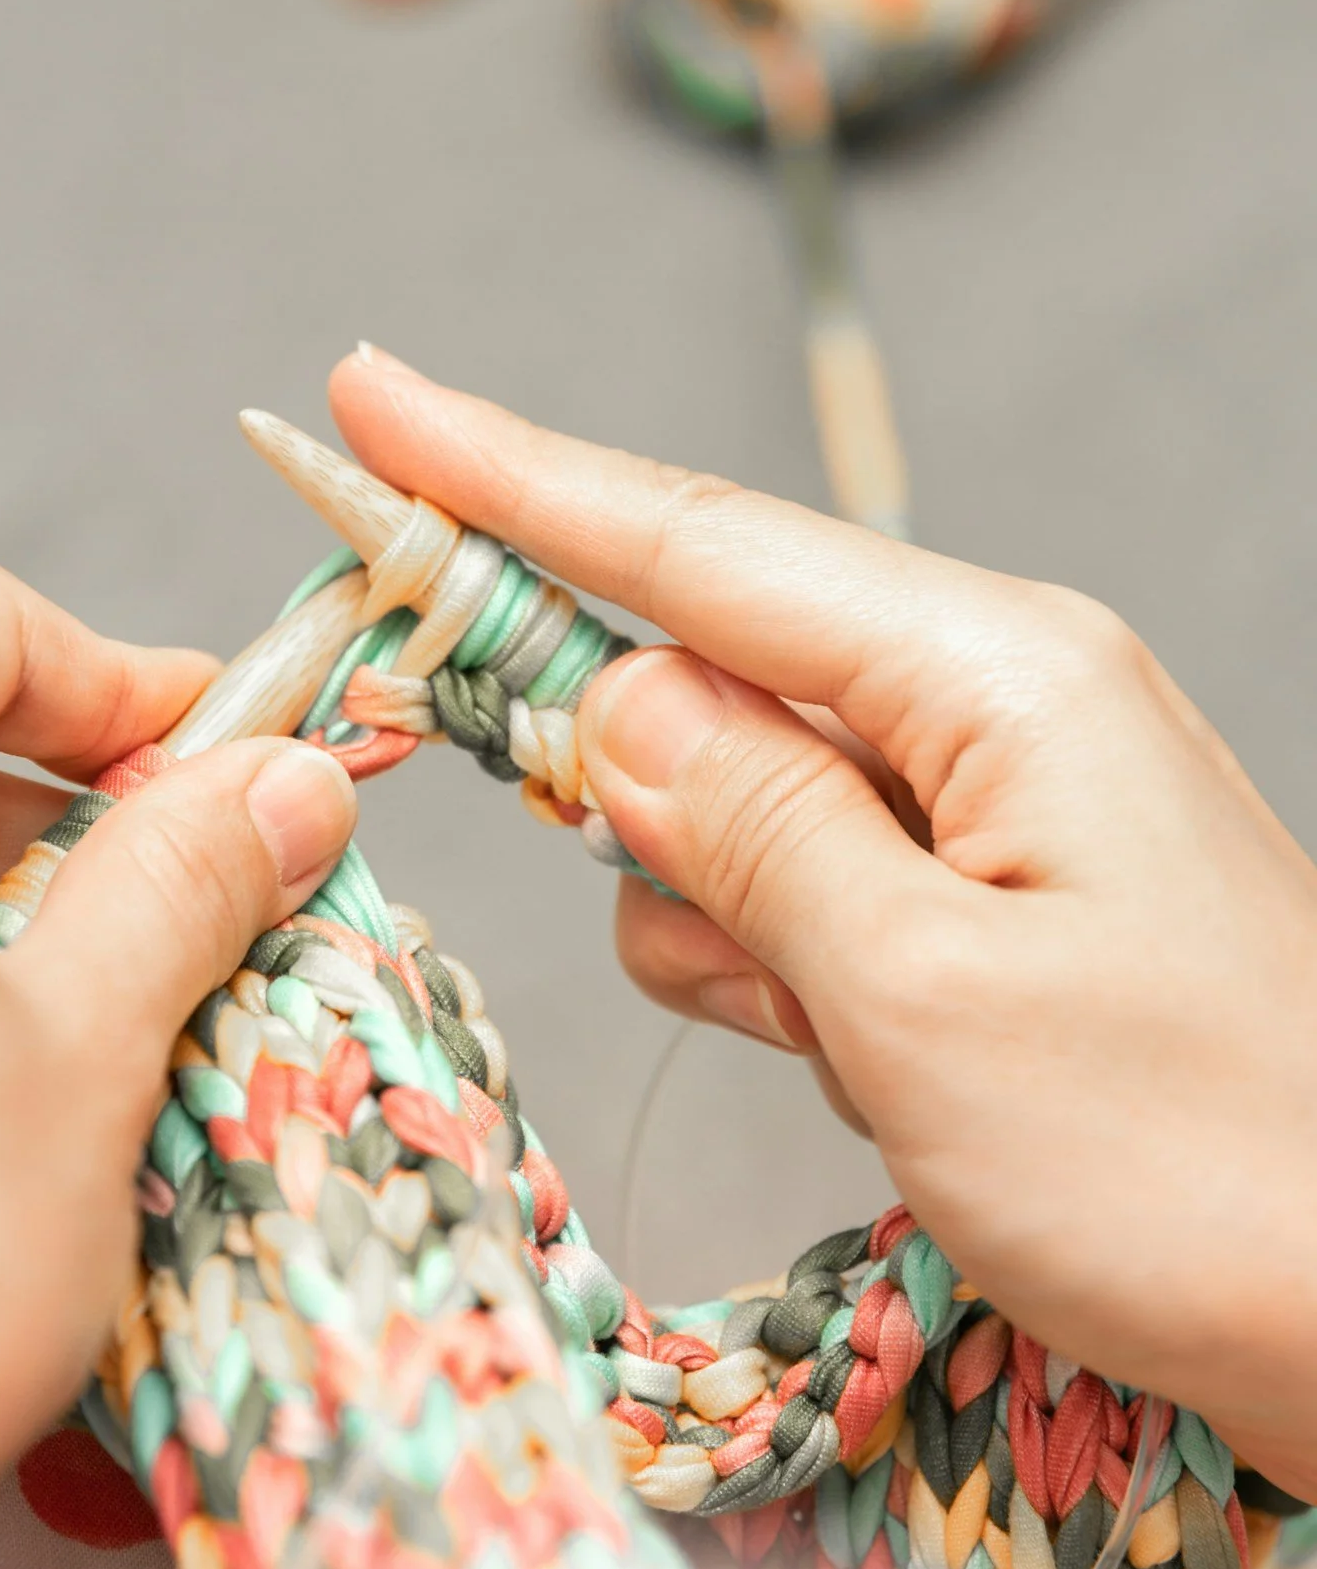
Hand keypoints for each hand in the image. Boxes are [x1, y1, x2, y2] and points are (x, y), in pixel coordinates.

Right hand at [330, 350, 1316, 1502]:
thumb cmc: (1201, 1169)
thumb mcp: (920, 1001)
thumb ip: (743, 828)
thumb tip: (607, 701)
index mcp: (993, 676)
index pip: (695, 545)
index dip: (507, 476)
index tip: (367, 399)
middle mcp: (996, 706)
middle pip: (708, 676)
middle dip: (637, 792)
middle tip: (700, 924)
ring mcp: (997, 809)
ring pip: (740, 811)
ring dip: (736, 933)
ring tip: (857, 1052)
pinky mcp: (990, 906)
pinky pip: (809, 899)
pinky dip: (795, 984)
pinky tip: (879, 1071)